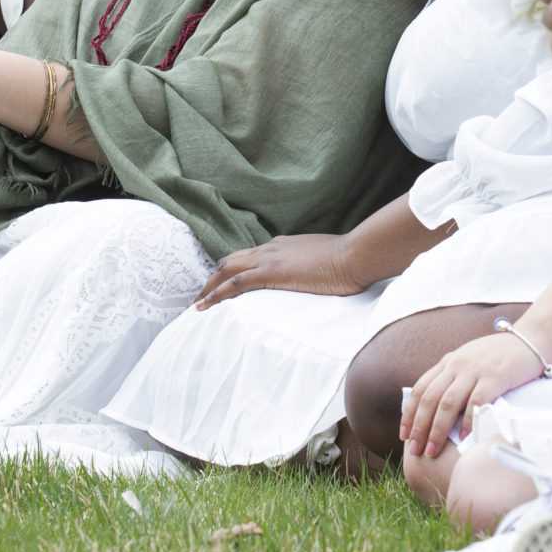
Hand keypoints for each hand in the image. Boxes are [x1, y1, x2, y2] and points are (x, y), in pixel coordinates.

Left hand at [191, 234, 366, 310]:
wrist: (355, 255)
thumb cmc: (349, 261)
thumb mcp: (327, 262)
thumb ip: (316, 267)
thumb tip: (318, 277)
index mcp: (284, 245)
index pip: (251, 256)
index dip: (235, 270)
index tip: (226, 284)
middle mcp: (271, 248)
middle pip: (232, 260)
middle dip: (215, 277)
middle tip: (203, 295)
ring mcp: (269, 259)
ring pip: (226, 269)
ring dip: (209, 286)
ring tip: (197, 304)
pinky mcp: (270, 273)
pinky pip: (233, 284)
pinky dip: (215, 294)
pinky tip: (204, 306)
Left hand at [400, 331, 549, 460]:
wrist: (531, 339)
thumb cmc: (500, 355)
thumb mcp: (469, 360)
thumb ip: (453, 377)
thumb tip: (436, 406)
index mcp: (448, 362)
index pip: (420, 389)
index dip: (409, 414)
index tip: (404, 435)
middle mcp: (457, 365)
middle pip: (429, 399)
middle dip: (419, 427)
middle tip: (415, 450)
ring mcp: (475, 371)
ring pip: (447, 403)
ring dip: (436, 429)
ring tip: (432, 450)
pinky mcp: (495, 378)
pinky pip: (475, 402)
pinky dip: (466, 421)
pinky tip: (462, 438)